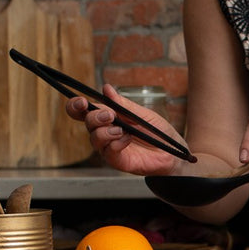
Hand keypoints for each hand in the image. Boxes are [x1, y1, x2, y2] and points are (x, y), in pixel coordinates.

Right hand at [64, 84, 183, 176]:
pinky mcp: (117, 161)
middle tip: (110, 115)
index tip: (82, 102)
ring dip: (105, 131)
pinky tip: (127, 139)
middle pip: (86, 122)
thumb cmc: (157, 131)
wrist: (172, 151)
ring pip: (94, 138)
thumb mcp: (141, 113)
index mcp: (107, 117)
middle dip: (95, 117)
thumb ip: (123, 104)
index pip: (82, 111)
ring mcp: (109, 147)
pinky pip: (108, 152)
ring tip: (122, 130)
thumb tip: (106, 89)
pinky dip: (116, 143)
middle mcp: (104, 132)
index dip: (75, 106)